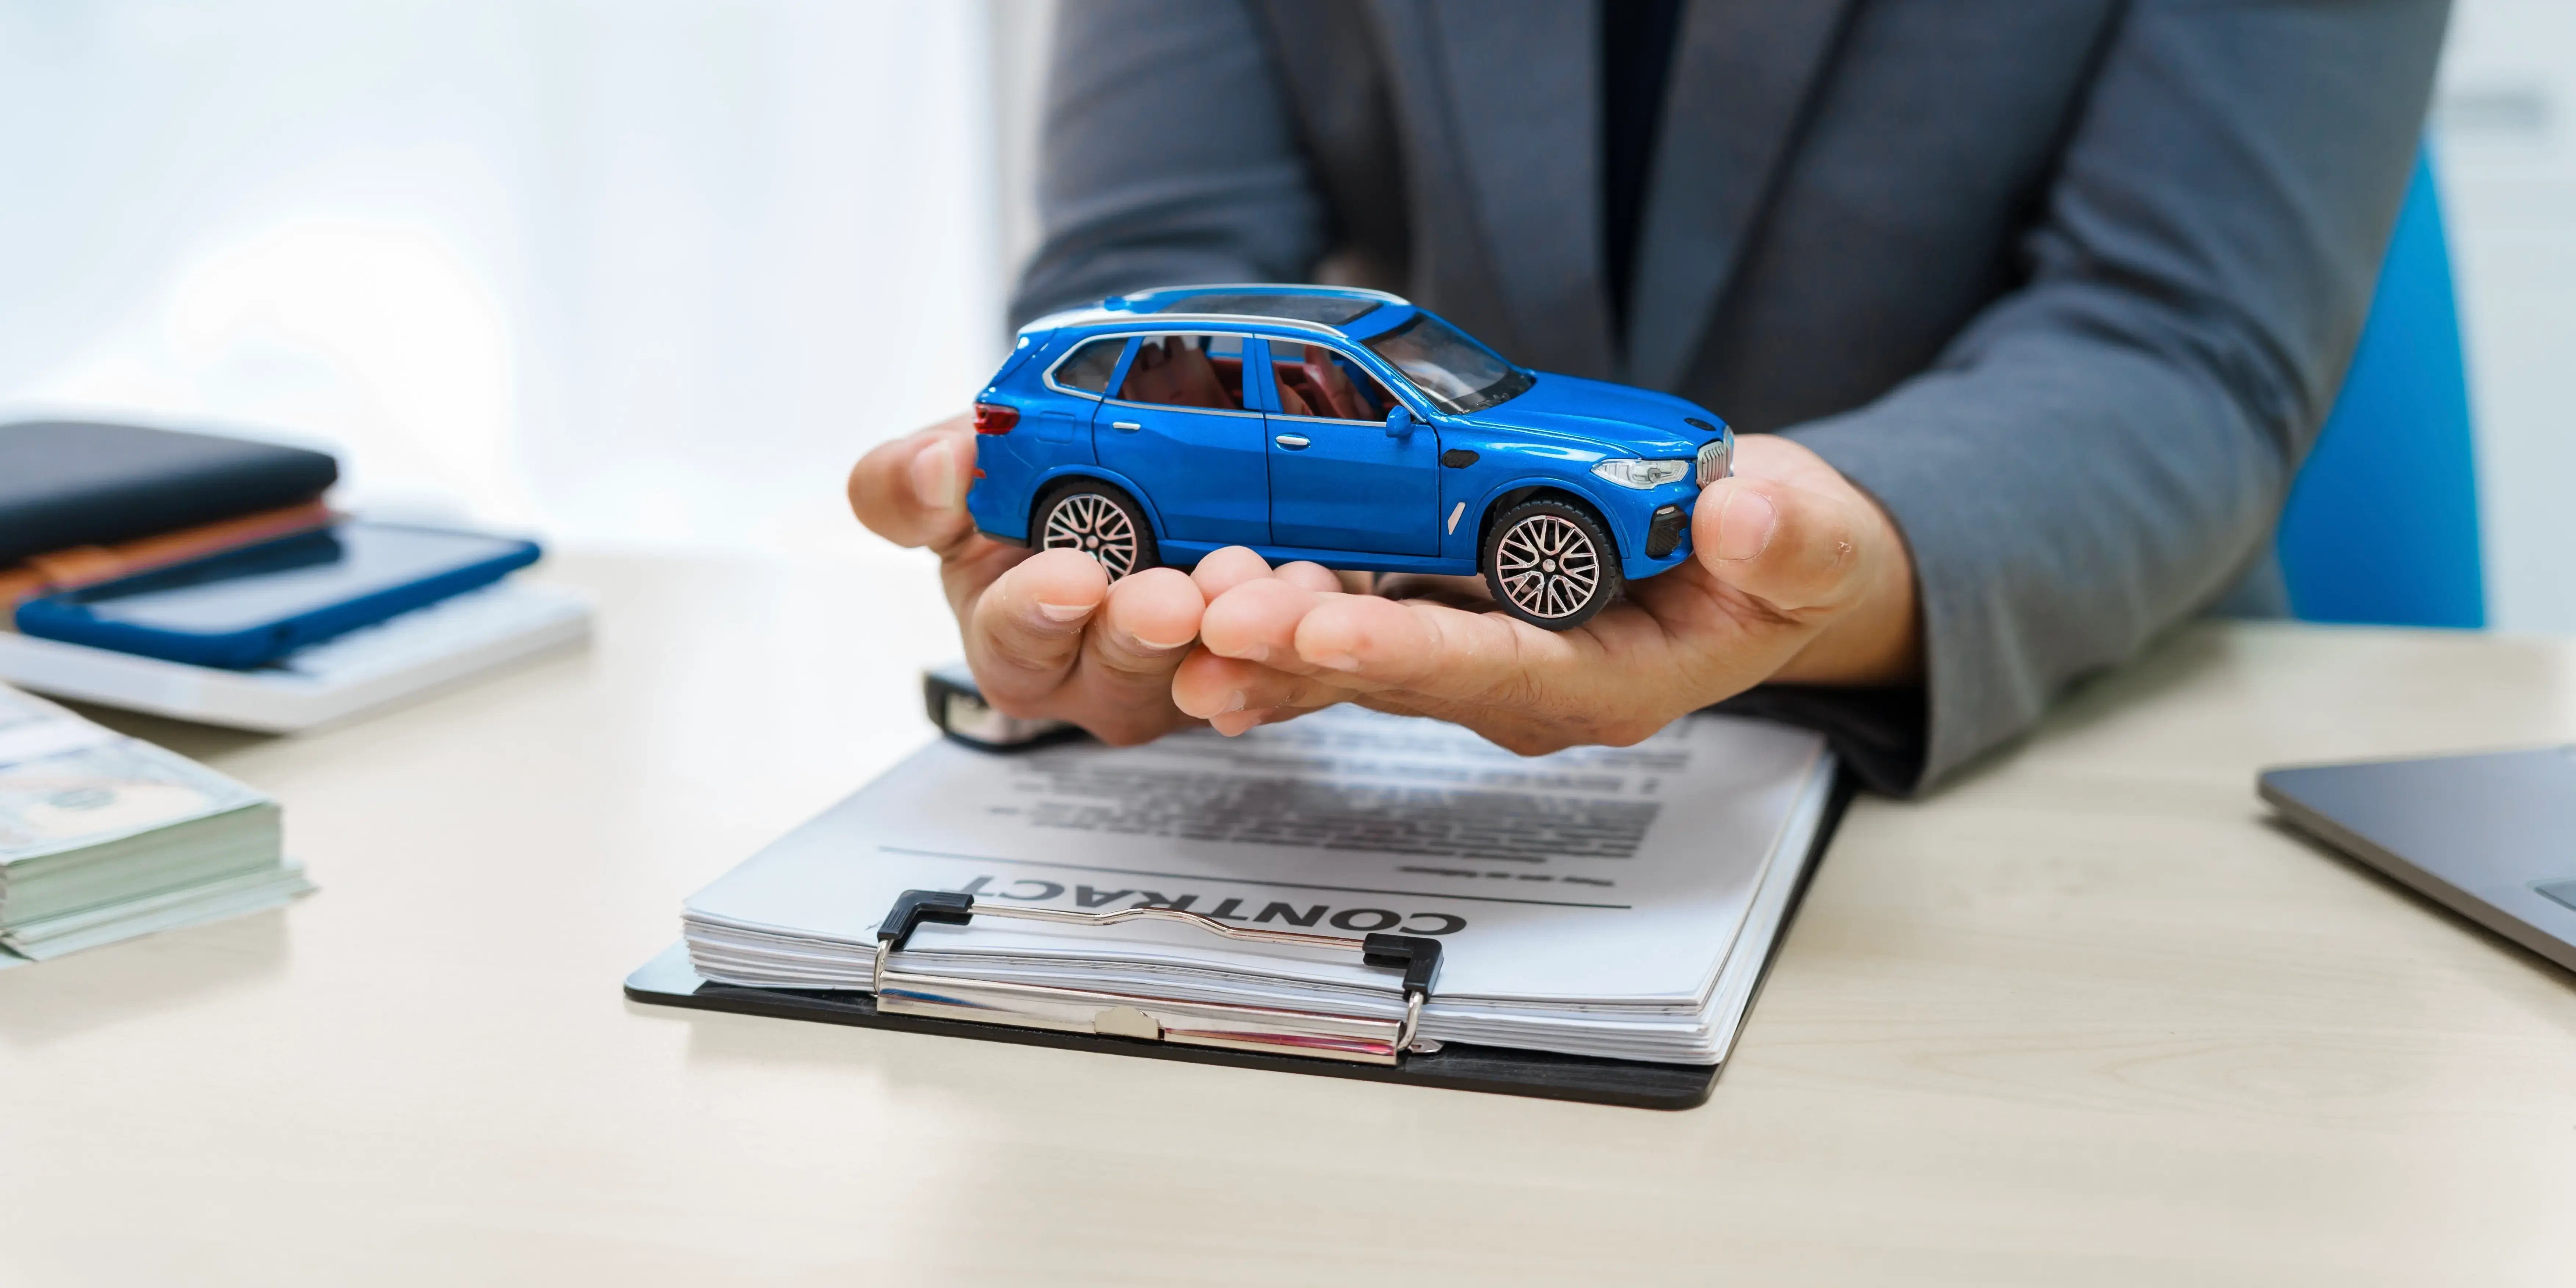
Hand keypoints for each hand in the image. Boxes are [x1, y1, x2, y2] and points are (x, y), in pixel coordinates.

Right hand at [846, 415, 1343, 743]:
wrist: (1128, 452)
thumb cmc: (1026, 479)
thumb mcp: (957, 466)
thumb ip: (912, 482)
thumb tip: (932, 474)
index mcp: (1015, 638)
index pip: (1014, 641)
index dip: (1037, 612)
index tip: (1071, 577)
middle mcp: (1101, 670)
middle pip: (1121, 666)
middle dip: (1145, 630)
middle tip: (1170, 596)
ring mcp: (1187, 670)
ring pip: (1214, 665)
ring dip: (1234, 630)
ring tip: (1247, 579)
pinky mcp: (1266, 653)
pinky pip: (1291, 653)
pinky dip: (1303, 619)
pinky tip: (1314, 588)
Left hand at [1169, 434, 1920, 749]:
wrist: (1754, 558)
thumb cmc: (1776, 561)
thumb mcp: (1812, 547)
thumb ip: (1787, 542)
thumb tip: (1749, 511)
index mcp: (1605, 683)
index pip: (1491, 671)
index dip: (1408, 651)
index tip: (1331, 628)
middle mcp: (1521, 685)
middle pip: (1394, 674)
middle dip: (1301, 648)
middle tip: (1212, 622)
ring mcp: (1472, 653)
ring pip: (1352, 654)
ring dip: (1266, 635)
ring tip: (1181, 610)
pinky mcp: (1440, 611)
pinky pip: (1348, 617)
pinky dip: (1279, 604)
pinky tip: (1204, 587)